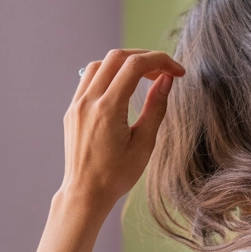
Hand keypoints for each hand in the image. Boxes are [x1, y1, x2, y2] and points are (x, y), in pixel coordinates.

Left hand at [61, 49, 183, 214]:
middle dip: (144, 58)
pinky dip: (108, 74)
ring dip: (124, 63)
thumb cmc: (116, 175)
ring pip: (99, 64)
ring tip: (144, 76)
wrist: (85, 194)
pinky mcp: (72, 110)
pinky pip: (88, 79)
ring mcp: (76, 104)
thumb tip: (166, 80)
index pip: (134, 65)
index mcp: (107, 109)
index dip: (160, 61)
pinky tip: (122, 87)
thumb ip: (155, 107)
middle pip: (116, 57)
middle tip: (164, 72)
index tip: (178, 71)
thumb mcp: (144, 144)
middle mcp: (88, 101)